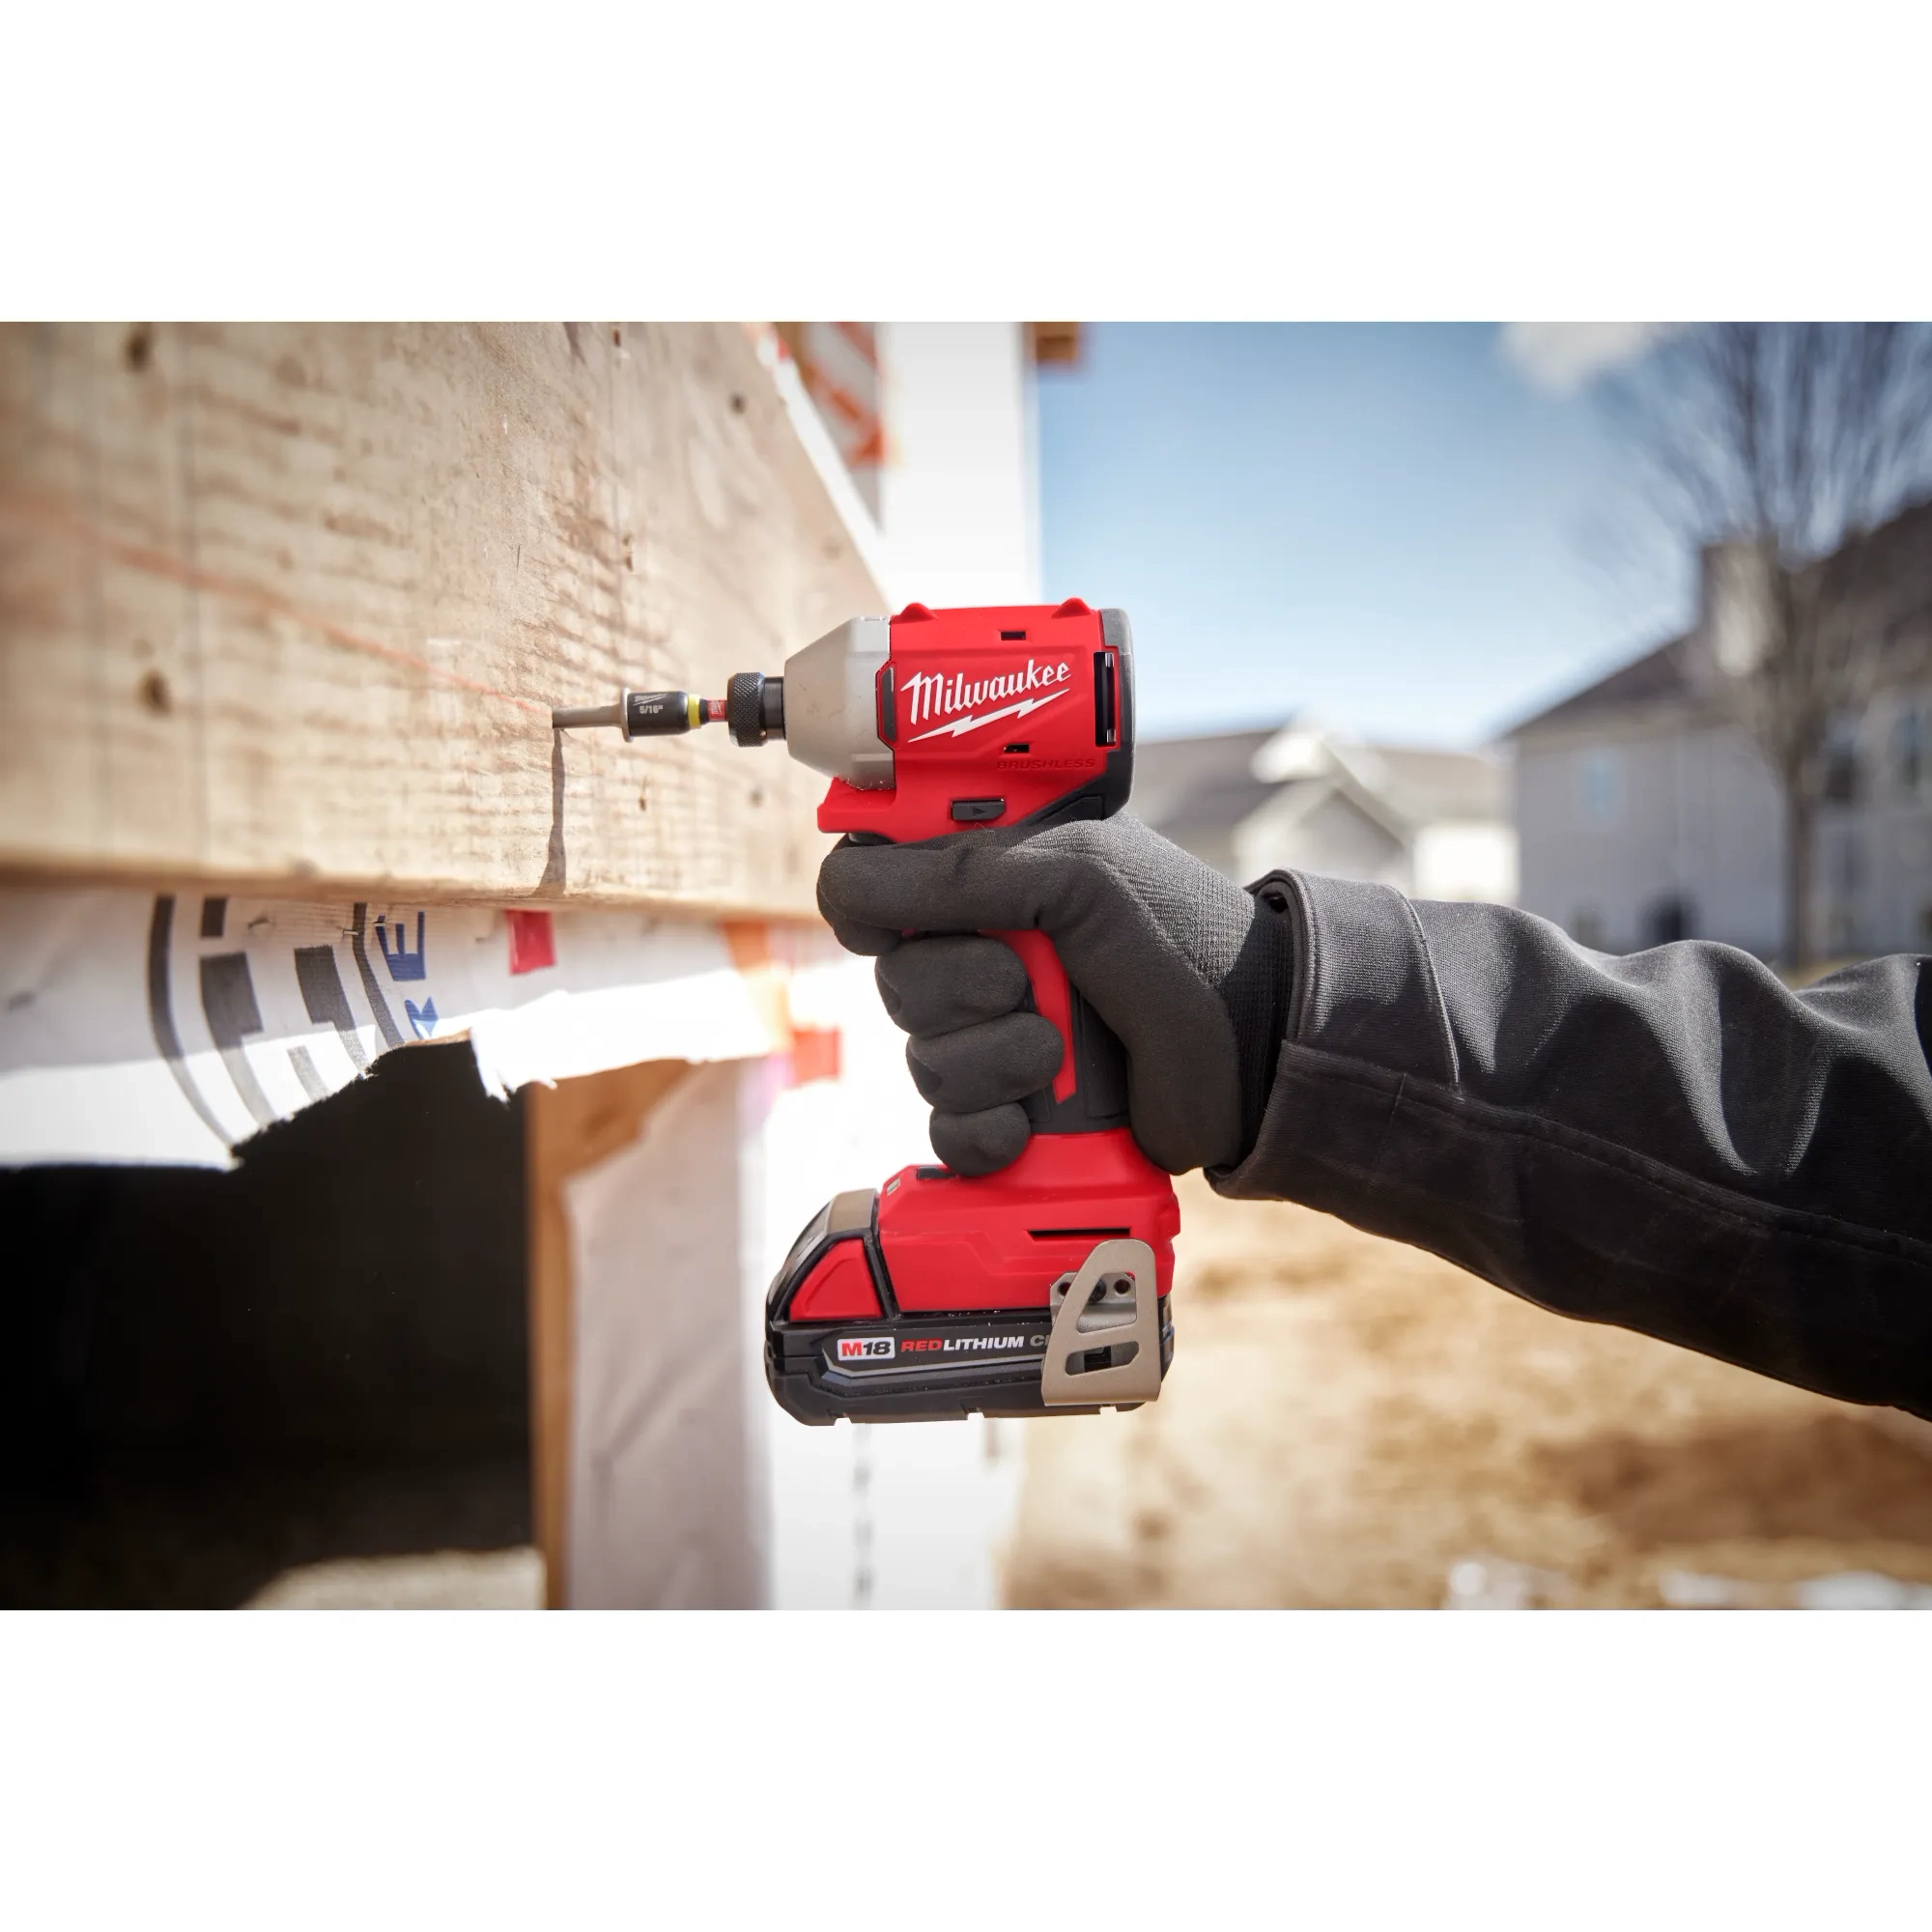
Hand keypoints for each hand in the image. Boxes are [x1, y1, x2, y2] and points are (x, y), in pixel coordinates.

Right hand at [816, 813, 1292, 1176]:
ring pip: (922, 1061)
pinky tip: (1027, 1124)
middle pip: (892, 980)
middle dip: (955, 991)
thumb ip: (964, 873)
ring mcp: (998, 1037)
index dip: (870, 905)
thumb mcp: (1081, 879)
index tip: (894, 922)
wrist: (1257, 1053)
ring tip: (1057, 1052)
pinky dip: (983, 1132)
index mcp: (994, 881)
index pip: (875, 884)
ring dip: (988, 1061)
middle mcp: (986, 955)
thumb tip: (850, 883)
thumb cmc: (1185, 942)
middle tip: (1026, 983)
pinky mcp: (1015, 1113)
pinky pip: (948, 1132)